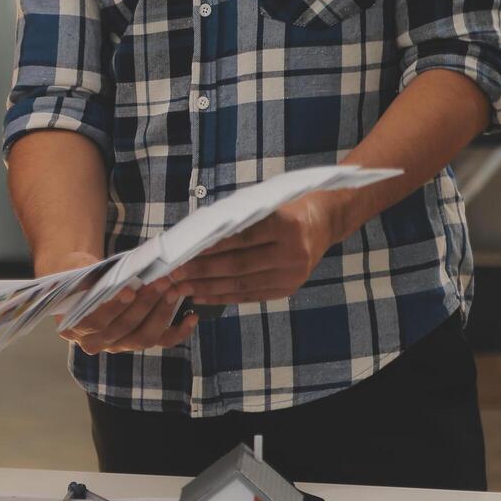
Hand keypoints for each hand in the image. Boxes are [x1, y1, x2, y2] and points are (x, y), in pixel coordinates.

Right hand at [41, 251, 197, 354]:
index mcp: (73, 327)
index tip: (129, 290)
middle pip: (122, 329)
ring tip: (173, 291)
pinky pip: (161, 341)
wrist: (85, 282)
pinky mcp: (138, 340)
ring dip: (161, 313)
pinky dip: (179, 332)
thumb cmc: (80, 274)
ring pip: (143, 337)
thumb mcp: (75, 269)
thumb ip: (84, 276)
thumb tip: (101, 278)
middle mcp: (95, 342)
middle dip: (144, 304)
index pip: (94, 322)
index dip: (112, 308)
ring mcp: (118, 344)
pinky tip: (192, 316)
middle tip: (161, 282)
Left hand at [170, 195, 341, 303]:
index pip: (241, 239)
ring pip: (242, 284)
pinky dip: (224, 297)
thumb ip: (237, 219)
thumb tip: (196, 237)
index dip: (210, 248)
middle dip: (202, 271)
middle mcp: (293, 252)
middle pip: (239, 265)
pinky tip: (202, 297)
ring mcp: (294, 274)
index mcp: (287, 224)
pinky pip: (251, 296)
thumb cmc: (288, 205)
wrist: (325, 220)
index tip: (183, 253)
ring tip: (182, 288)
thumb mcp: (266, 203)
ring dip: (208, 288)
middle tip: (175, 274)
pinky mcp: (290, 288)